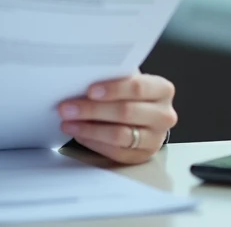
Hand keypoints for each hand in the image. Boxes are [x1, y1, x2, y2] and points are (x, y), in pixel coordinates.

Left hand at [57, 73, 176, 163]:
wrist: (146, 116)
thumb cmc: (132, 93)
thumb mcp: (128, 79)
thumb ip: (114, 76)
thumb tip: (83, 74)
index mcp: (162, 89)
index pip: (138, 87)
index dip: (113, 89)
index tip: (89, 90)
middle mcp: (164, 115)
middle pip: (126, 112)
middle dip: (92, 110)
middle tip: (67, 108)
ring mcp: (155, 139)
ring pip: (119, 135)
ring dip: (88, 129)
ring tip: (68, 123)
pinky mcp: (142, 156)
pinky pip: (115, 152)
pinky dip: (94, 142)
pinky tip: (79, 134)